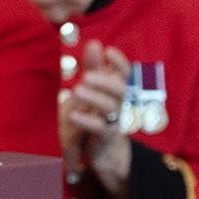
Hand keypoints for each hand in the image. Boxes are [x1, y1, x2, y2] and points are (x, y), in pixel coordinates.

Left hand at [60, 41, 131, 198]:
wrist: (106, 155)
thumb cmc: (98, 118)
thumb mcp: (94, 91)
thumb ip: (94, 68)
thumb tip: (95, 43)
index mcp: (117, 92)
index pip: (125, 74)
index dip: (119, 62)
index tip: (108, 51)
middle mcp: (121, 105)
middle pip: (120, 89)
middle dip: (105, 80)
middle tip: (86, 75)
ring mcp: (116, 122)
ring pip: (112, 107)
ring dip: (95, 98)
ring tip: (77, 90)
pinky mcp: (107, 139)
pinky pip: (100, 129)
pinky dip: (87, 121)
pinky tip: (73, 115)